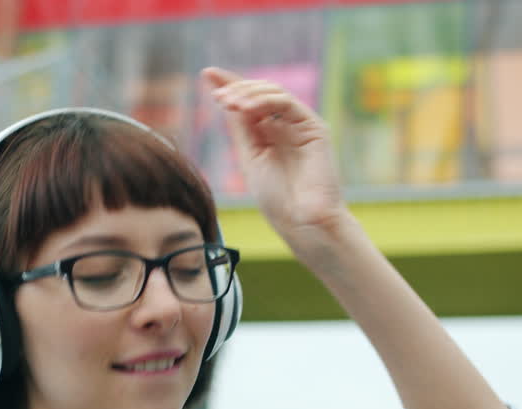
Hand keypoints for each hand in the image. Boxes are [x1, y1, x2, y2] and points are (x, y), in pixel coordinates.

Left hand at [202, 67, 347, 250]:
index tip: (208, 74)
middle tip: (217, 96)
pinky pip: (287, 103)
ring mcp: (300, 125)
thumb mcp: (251, 158)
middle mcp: (286, 126)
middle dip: (236, 88)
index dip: (230, 86)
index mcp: (270, 134)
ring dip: (247, 93)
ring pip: (273, 92)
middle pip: (260, 93)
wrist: (302, 222)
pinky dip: (264, 100)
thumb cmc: (278, 200)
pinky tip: (245, 106)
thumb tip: (227, 101)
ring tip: (228, 101)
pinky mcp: (314, 127)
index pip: (249, 102)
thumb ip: (243, 130)